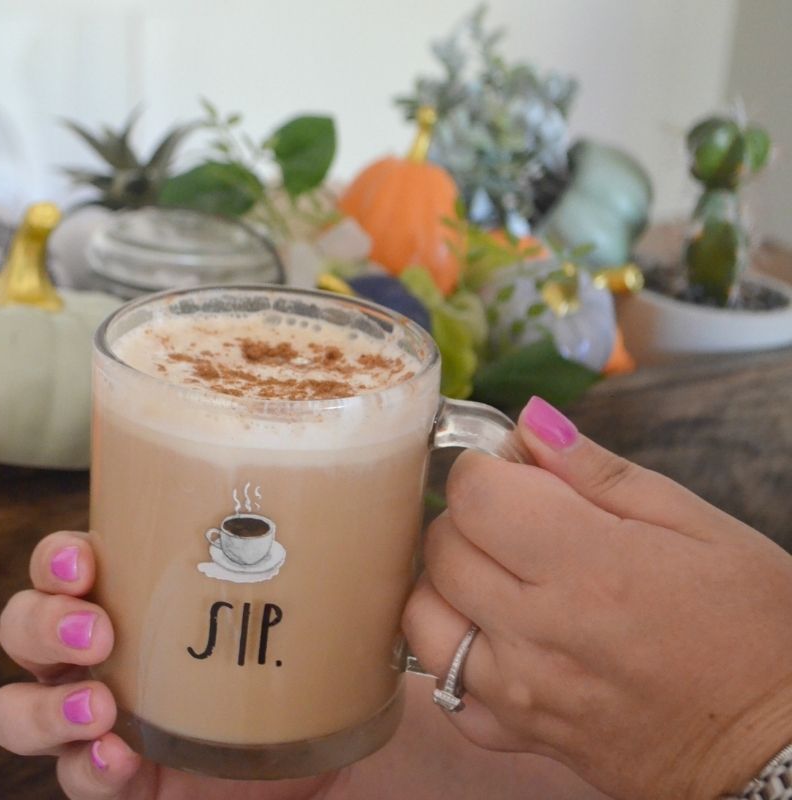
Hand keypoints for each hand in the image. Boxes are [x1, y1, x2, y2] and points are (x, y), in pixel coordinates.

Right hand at [0, 531, 339, 798]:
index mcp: (136, 593)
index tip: (88, 559)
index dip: (56, 559)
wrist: (326, 758)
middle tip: (96, 631)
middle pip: (22, 627)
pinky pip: (70, 779)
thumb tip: (371, 485)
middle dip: (42, 623)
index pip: (63, 564)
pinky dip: (84, 768)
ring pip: (16, 707)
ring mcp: (98, 722)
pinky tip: (122, 762)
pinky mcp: (115, 783)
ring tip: (101, 704)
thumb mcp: (310, 606)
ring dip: (45, 702)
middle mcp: (102, 652)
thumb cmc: (304, 666)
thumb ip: (317, 552)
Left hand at [404, 397, 791, 799]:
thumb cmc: (757, 629)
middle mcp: (540, 632)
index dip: (486, 470)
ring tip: (501, 578)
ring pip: (422, 615)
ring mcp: (519, 692)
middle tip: (519, 523)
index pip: (473, 494)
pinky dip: (455, 655)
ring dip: (448, 583)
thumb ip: (599, 472)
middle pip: (441, 547)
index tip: (516, 474)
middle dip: (468, 519)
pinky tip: (499, 637)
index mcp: (591, 567)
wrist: (782, 747)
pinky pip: (442, 689)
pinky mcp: (516, 737)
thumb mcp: (698, 525)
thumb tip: (527, 423)